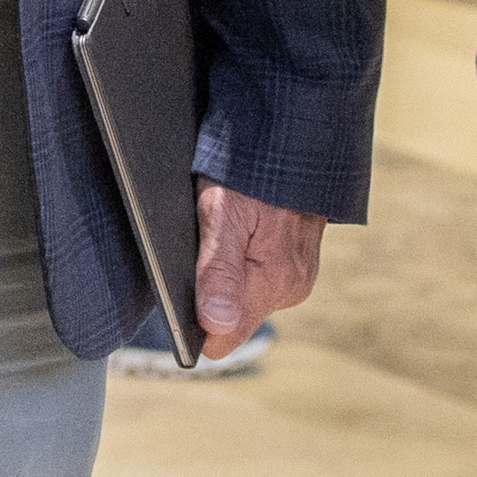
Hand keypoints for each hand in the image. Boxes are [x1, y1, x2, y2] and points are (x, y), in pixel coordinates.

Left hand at [195, 181, 325, 351]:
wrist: (296, 138)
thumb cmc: (253, 170)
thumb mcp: (224, 214)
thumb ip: (220, 273)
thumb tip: (215, 328)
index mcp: (274, 284)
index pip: (223, 338)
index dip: (193, 322)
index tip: (180, 290)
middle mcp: (291, 288)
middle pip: (230, 315)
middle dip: (208, 288)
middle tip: (204, 240)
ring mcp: (297, 276)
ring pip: (243, 295)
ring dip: (225, 270)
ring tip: (224, 228)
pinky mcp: (296, 263)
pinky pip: (257, 276)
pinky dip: (241, 259)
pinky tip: (239, 229)